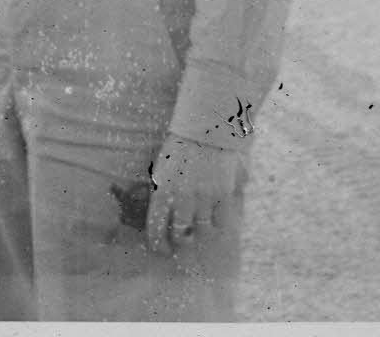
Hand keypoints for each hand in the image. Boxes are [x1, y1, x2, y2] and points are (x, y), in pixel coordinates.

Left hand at [146, 135, 240, 254]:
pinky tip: (215, 213)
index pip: (156, 229)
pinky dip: (218, 221)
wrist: (205, 128)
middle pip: (181, 235)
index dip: (158, 245)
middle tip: (182, 240)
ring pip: (202, 230)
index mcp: (161, 190)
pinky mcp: (223, 195)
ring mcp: (203, 198)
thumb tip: (160, 218)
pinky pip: (221, 222)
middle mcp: (181, 198)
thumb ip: (162, 193)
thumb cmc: (180, 147)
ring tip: (199, 222)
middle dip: (181, 240)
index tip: (161, 250)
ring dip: (200, 229)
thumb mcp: (162, 168)